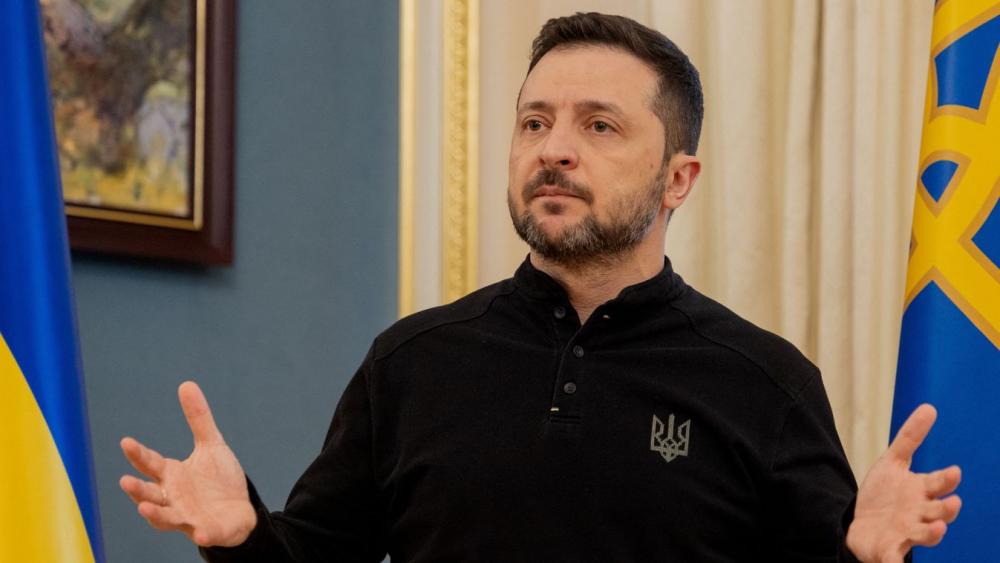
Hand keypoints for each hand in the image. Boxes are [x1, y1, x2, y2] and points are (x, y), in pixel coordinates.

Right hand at [119, 381, 256, 546]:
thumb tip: (186, 384)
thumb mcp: (211, 445)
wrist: (239, 510)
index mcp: (172, 476)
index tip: (126, 442)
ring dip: (155, 514)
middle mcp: (173, 498)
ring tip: (144, 508)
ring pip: (165, 518)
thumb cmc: (218, 480)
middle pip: (150, 494)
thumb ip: (198, 419)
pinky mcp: (207, 530)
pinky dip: (201, 533)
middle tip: (125, 481)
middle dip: (137, 490)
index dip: (138, 454)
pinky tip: (200, 532)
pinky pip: (202, 533)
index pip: (151, 464)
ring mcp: (188, 517)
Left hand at [846, 404, 961, 561]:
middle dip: (947, 509)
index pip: (939, 484)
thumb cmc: (884, 494)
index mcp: (921, 491)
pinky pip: (895, 560)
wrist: (862, 525)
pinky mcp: (889, 551)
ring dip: (933, 533)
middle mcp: (920, 514)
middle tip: (952, 503)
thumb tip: (929, 407)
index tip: (954, 472)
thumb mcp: (892, 463)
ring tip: (938, 529)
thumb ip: (910, 438)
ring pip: (925, 535)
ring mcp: (906, 533)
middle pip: (939, 511)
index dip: (946, 480)